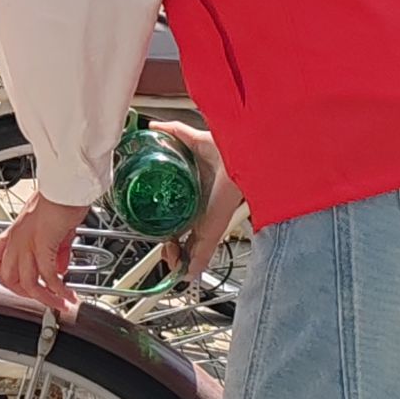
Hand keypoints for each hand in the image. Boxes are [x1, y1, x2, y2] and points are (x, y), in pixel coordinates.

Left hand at [0, 192, 88, 319]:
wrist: (66, 187)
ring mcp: (27, 242)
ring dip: (45, 298)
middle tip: (43, 300)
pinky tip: (67, 293)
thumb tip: (60, 269)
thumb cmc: (61, 199)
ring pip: (27, 282)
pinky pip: (48, 275)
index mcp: (14, 233)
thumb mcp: (54, 228)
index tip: (20, 287)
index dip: (3, 277)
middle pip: (8, 278)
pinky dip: (58, 289)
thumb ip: (56, 250)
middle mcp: (16, 239)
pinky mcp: (43, 244)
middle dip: (25, 294)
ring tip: (61, 304)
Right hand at [158, 122, 246, 279]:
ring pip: (191, 251)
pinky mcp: (215, 226)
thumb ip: (173, 133)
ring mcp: (209, 222)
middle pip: (184, 241)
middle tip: (165, 253)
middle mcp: (203, 213)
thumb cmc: (229, 148)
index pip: (180, 223)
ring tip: (170, 261)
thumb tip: (153, 127)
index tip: (162, 239)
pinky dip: (193, 263)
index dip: (168, 234)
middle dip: (171, 252)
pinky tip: (185, 271)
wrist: (246, 154)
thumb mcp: (193, 141)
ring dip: (177, 260)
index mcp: (196, 198)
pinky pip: (203, 250)